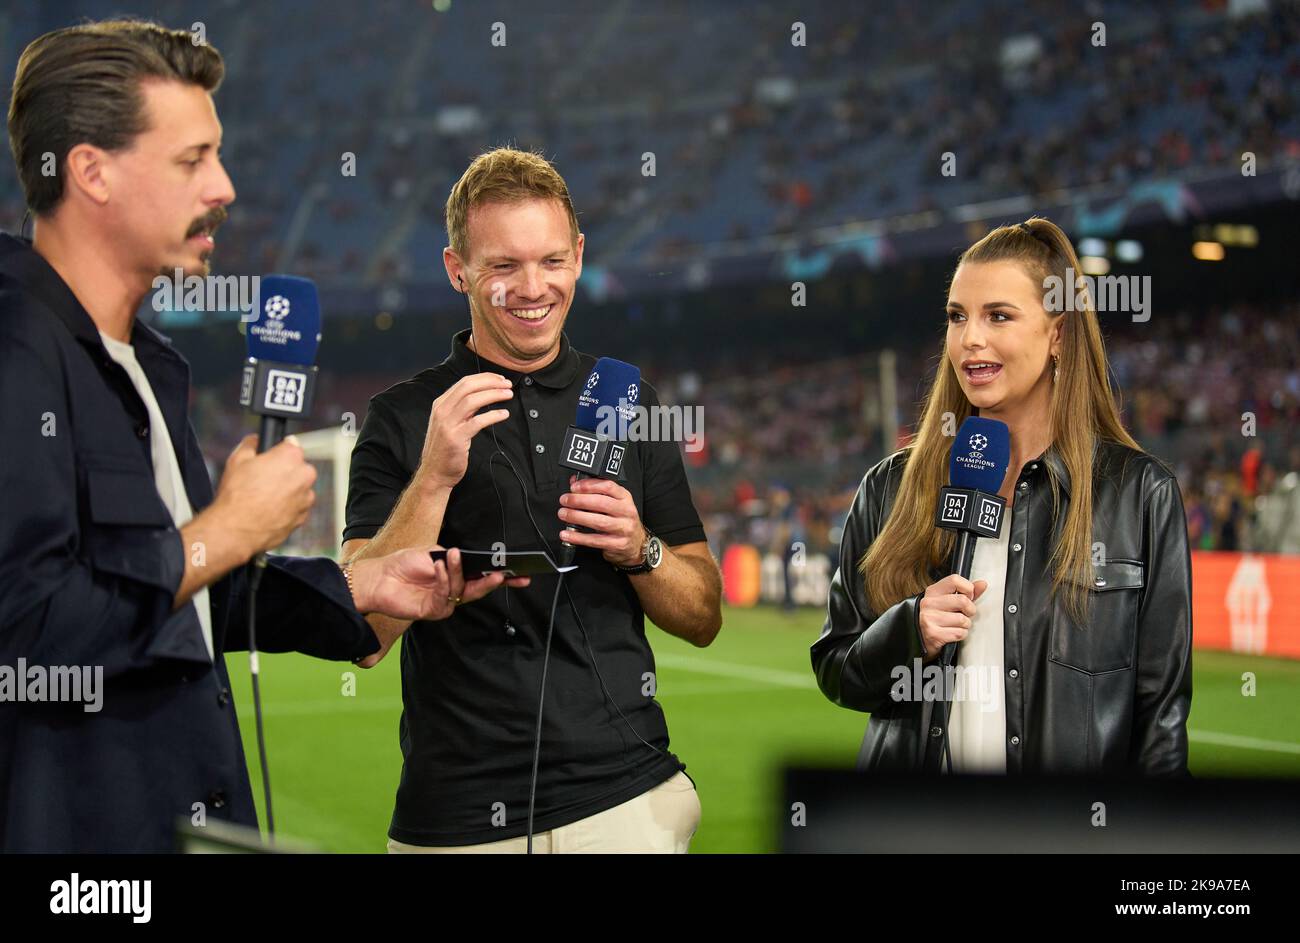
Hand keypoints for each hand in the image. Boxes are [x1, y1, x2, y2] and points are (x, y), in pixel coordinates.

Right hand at [211, 434, 316, 557]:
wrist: (236, 529)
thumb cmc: (236, 495)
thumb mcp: (236, 460)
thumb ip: (250, 444)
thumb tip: (254, 440)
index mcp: (291, 457)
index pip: (291, 445)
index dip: (278, 451)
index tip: (271, 458)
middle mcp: (304, 476)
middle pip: (297, 468)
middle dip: (284, 472)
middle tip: (263, 480)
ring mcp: (305, 498)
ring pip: (299, 489)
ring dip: (287, 491)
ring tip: (264, 498)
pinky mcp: (302, 516)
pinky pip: (297, 507)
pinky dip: (287, 508)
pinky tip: (269, 511)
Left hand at [350, 546, 529, 621]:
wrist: (378, 577)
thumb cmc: (403, 564)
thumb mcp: (433, 553)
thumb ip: (452, 558)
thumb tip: (467, 557)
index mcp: (456, 576)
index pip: (484, 577)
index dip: (504, 576)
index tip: (522, 573)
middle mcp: (453, 591)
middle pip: (480, 589)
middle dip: (496, 582)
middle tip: (506, 574)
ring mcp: (444, 602)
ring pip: (463, 591)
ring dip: (459, 572)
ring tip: (455, 556)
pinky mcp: (432, 610)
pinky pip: (444, 595)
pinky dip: (443, 578)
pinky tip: (439, 566)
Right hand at [415, 373, 513, 490]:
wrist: (435, 472)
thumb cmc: (445, 448)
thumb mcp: (450, 423)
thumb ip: (463, 409)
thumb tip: (484, 395)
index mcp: (440, 404)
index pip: (464, 382)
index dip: (484, 378)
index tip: (500, 378)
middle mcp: (442, 411)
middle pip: (468, 387)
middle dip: (490, 382)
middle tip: (508, 384)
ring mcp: (447, 424)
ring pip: (472, 401)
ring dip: (493, 395)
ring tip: (508, 395)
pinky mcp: (456, 438)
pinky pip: (477, 422)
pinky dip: (493, 415)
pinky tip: (504, 414)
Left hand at [558, 475, 646, 566]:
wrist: (636, 544)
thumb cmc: (621, 520)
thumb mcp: (614, 503)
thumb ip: (595, 492)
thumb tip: (574, 483)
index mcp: (625, 498)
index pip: (608, 486)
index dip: (589, 485)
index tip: (574, 487)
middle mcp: (626, 512)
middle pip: (602, 503)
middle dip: (580, 500)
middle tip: (565, 500)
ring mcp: (623, 529)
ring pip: (599, 522)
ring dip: (577, 517)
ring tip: (563, 514)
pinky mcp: (617, 544)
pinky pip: (595, 540)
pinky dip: (578, 537)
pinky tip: (567, 534)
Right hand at [918, 574, 987, 661]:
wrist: (921, 637)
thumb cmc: (938, 617)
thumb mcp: (950, 601)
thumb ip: (966, 592)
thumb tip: (982, 584)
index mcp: (933, 591)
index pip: (955, 580)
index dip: (968, 589)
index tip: (968, 596)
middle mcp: (928, 603)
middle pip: (963, 601)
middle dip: (970, 610)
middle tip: (965, 614)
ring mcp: (929, 618)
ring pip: (962, 620)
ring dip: (965, 625)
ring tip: (957, 625)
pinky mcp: (933, 634)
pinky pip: (959, 633)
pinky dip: (961, 635)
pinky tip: (952, 632)